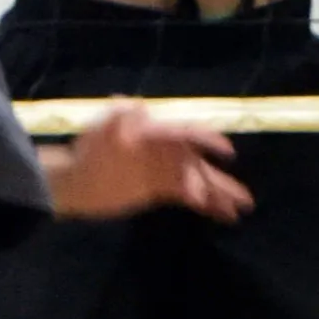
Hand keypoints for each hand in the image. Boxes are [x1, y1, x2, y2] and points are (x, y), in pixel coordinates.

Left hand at [49, 102, 252, 222]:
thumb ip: (116, 116)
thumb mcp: (97, 130)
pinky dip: (205, 205)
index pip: (186, 134)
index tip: (226, 152)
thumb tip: (131, 103)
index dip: (207, 140)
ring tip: (239, 211)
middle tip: (244, 198)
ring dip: (219, 195)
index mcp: (156, 135)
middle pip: (199, 165)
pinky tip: (221, 216)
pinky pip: (188, 196)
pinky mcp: (160, 189)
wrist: (75, 180)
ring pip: (199, 182)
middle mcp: (166, 151)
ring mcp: (165, 171)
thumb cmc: (87, 150)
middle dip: (221, 181)